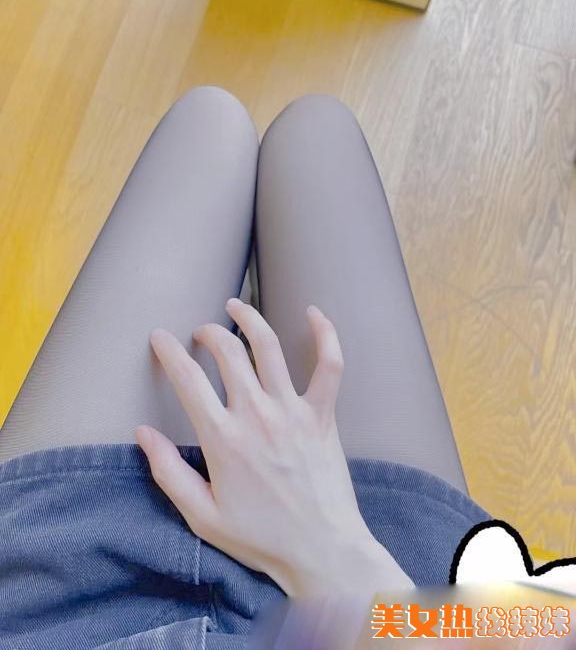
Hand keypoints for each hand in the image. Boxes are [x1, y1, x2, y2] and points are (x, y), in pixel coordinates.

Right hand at [136, 299, 411, 598]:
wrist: (321, 550)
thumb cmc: (260, 537)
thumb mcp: (202, 515)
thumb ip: (168, 472)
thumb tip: (142, 433)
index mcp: (223, 438)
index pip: (187, 379)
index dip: (168, 351)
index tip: (159, 338)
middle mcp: (256, 415)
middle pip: (227, 351)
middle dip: (209, 332)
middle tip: (201, 332)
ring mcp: (292, 410)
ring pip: (268, 346)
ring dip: (249, 318)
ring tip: (236, 305)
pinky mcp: (322, 414)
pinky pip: (329, 365)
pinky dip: (324, 334)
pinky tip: (314, 312)